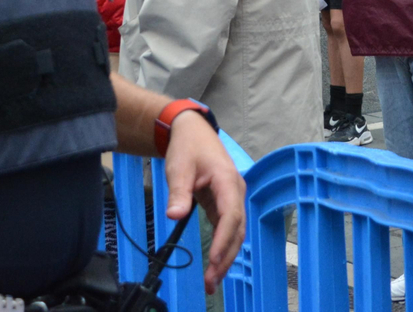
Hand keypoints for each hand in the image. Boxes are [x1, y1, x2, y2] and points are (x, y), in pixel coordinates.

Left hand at [161, 109, 245, 293]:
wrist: (193, 132)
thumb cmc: (188, 147)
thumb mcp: (179, 167)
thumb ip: (179, 192)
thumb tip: (175, 215)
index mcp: (228, 181)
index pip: (231, 215)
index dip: (223, 239)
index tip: (213, 260)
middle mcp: (235, 192)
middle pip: (237, 229)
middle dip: (226, 257)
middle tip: (212, 281)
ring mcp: (232, 198)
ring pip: (235, 232)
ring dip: (226, 256)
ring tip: (213, 280)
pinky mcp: (224, 204)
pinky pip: (228, 229)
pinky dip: (222, 247)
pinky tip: (215, 264)